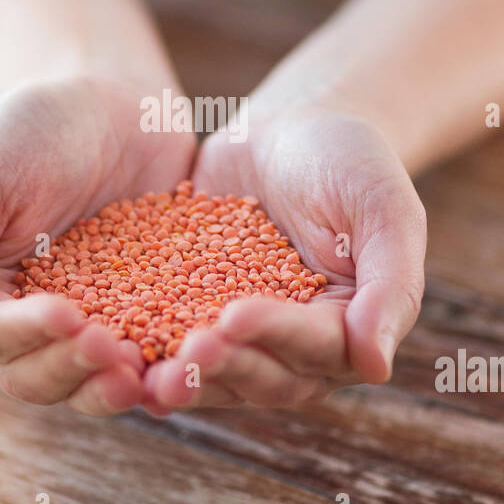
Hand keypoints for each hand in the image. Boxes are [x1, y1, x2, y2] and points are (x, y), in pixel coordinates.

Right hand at [0, 76, 195, 415]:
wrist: (109, 99)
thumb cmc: (29, 132)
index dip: (30, 337)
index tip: (66, 317)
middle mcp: (38, 327)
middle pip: (45, 377)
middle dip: (75, 371)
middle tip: (112, 352)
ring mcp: (99, 324)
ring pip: (98, 380)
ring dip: (116, 386)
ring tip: (145, 373)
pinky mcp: (153, 313)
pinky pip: (158, 350)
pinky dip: (168, 364)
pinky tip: (191, 360)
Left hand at [144, 107, 425, 410]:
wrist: (292, 126)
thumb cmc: (350, 159)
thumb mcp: (384, 208)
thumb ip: (391, 284)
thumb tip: (376, 365)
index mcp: (350, 329)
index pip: (315, 347)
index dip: (274, 336)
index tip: (234, 317)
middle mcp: (296, 348)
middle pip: (262, 375)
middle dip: (223, 365)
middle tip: (184, 351)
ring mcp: (243, 337)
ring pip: (214, 372)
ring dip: (182, 377)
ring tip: (143, 372)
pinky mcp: (195, 315)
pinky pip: (170, 340)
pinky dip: (145, 351)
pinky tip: (111, 353)